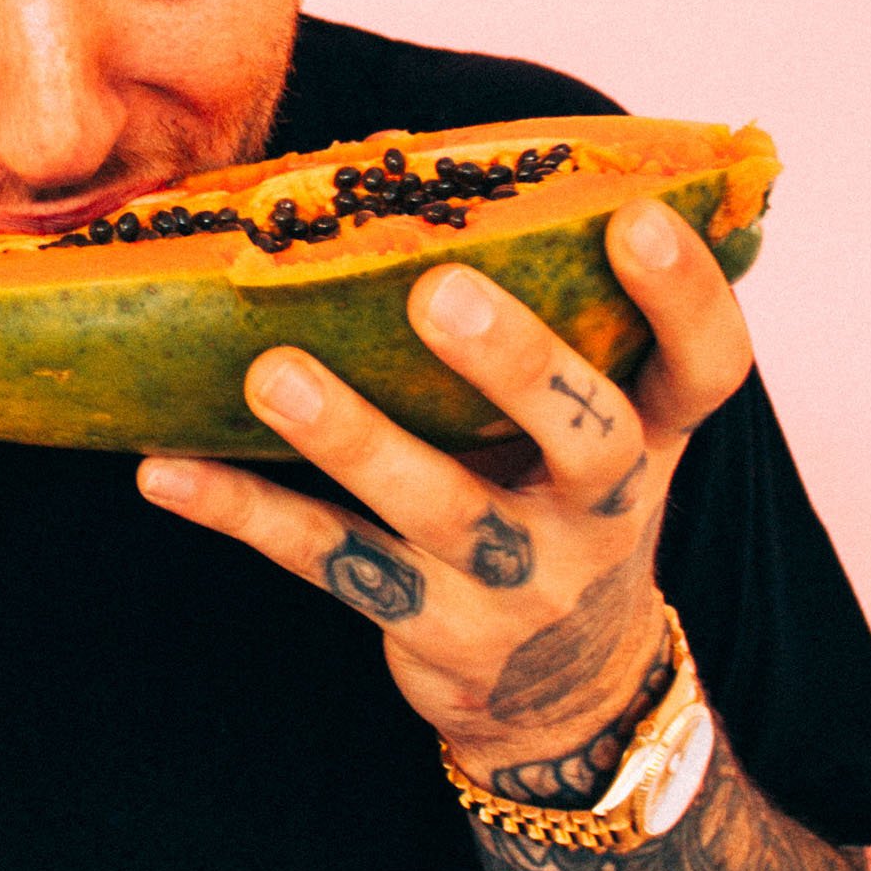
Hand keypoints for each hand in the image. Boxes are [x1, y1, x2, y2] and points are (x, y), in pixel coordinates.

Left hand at [137, 199, 752, 772]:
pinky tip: (165, 471)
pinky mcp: (431, 630)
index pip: (704, 368)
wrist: (562, 700)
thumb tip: (426, 169)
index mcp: (651, 444)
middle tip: (437, 288)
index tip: (638, 216)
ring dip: (351, 436)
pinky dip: (243, 510)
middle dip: (515, 361)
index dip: (685, 296)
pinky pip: (329, 561)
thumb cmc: (555, 508)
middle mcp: (599, 515)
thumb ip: (550, 333)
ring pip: (438, 506)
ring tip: (272, 371)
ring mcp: (519, 583)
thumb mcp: (589, 435)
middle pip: (584, 436)